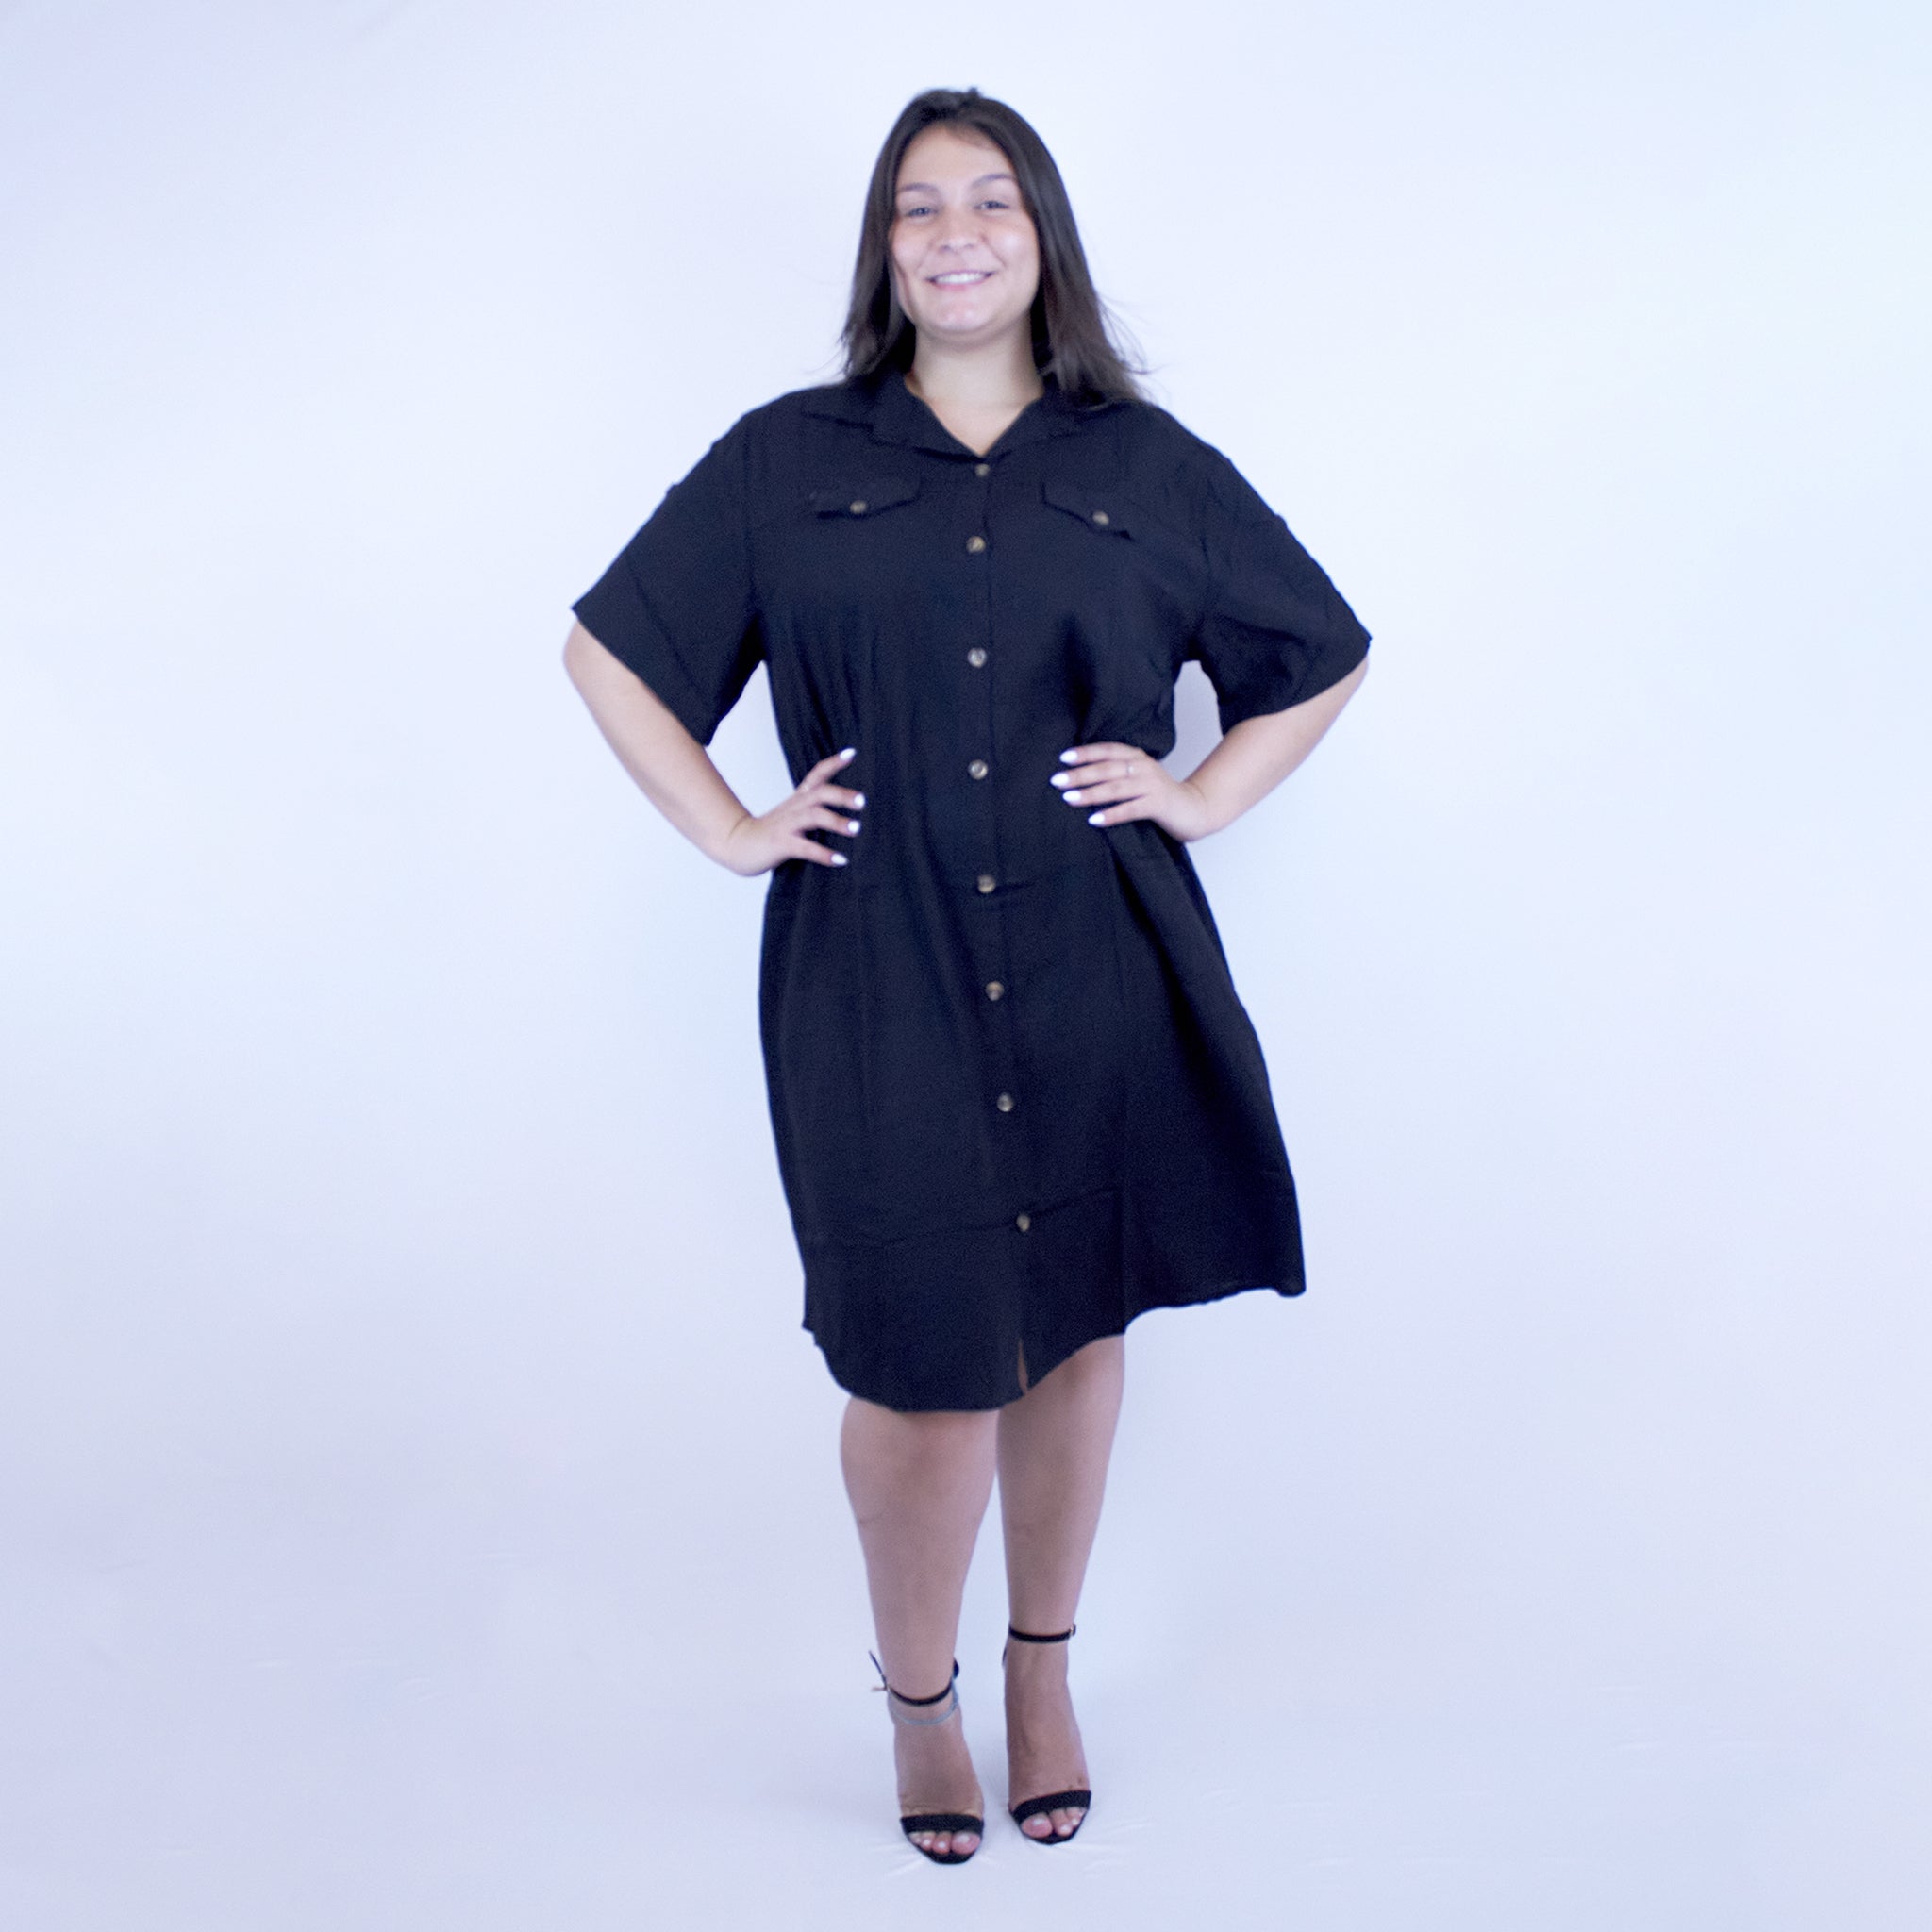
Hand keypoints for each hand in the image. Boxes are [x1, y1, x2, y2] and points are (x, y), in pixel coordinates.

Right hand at [717, 747, 864, 876]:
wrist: (738, 844)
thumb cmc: (771, 832)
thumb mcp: (793, 814)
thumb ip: (815, 809)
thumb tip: (847, 811)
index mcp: (798, 799)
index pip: (817, 774)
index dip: (833, 763)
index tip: (851, 753)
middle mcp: (794, 808)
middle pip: (820, 793)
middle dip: (842, 795)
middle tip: (863, 802)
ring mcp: (787, 825)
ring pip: (814, 816)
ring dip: (837, 822)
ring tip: (856, 829)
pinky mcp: (781, 844)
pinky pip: (805, 848)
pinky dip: (824, 854)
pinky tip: (840, 860)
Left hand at [1049, 741, 1218, 842]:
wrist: (1195, 809)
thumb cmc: (1158, 795)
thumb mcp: (1138, 777)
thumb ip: (1116, 773)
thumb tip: (1079, 777)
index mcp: (1137, 757)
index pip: (1107, 750)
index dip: (1085, 753)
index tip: (1063, 759)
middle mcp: (1144, 767)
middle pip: (1107, 768)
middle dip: (1080, 774)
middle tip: (1057, 780)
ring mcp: (1152, 785)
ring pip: (1116, 787)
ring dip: (1090, 793)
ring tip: (1069, 799)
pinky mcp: (1158, 804)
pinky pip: (1130, 809)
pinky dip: (1111, 814)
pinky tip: (1094, 820)